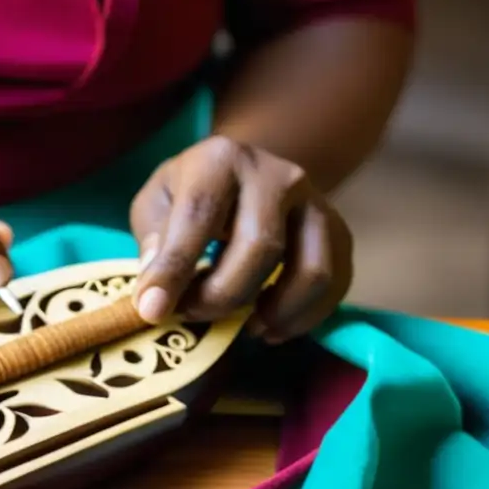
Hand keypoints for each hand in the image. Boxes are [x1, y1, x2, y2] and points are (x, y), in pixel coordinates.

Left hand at [130, 135, 352, 342]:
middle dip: (222, 295)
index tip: (151, 311)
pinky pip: (335, 284)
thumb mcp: (156, 202)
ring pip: (310, 270)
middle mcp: (277, 174)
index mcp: (221, 159)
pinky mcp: (337, 231)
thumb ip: (152, 240)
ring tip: (241, 328)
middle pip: (261, 247)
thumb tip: (156, 289)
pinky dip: (303, 318)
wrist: (244, 173)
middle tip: (193, 315)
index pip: (199, 216)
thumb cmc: (190, 193)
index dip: (174, 269)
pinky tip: (269, 328)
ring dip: (273, 312)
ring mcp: (315, 202)